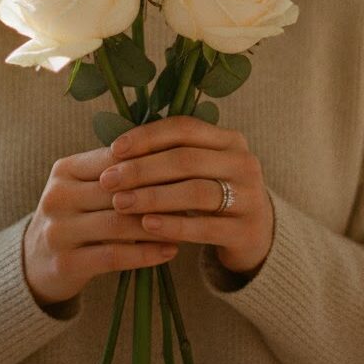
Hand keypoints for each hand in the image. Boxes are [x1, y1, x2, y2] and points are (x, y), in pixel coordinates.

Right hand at [23, 146, 178, 307]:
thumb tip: (174, 149)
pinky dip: (146, 253)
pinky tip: (171, 251)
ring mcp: (58, 230)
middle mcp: (57, 196)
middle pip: (118, 189)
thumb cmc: (77, 217)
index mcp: (65, 169)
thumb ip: (119, 170)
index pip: (115, 157)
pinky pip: (113, 256)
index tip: (189, 164)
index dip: (153, 160)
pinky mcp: (65, 263)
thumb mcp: (86, 187)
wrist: (37, 263)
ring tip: (191, 224)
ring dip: (158, 224)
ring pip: (118, 222)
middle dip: (161, 192)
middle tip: (197, 194)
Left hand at [100, 116, 274, 276]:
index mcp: (230, 139)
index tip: (114, 149)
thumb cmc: (212, 195)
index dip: (148, 136)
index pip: (185, 128)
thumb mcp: (199, 169)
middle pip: (186, 159)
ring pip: (195, 192)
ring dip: (152, 196)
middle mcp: (244, 163)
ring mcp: (250, 197)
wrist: (254, 235)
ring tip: (120, 203)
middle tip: (108, 180)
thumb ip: (169, 154)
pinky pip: (204, 227)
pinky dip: (172, 225)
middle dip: (142, 169)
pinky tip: (146, 225)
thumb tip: (115, 150)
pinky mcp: (246, 231)